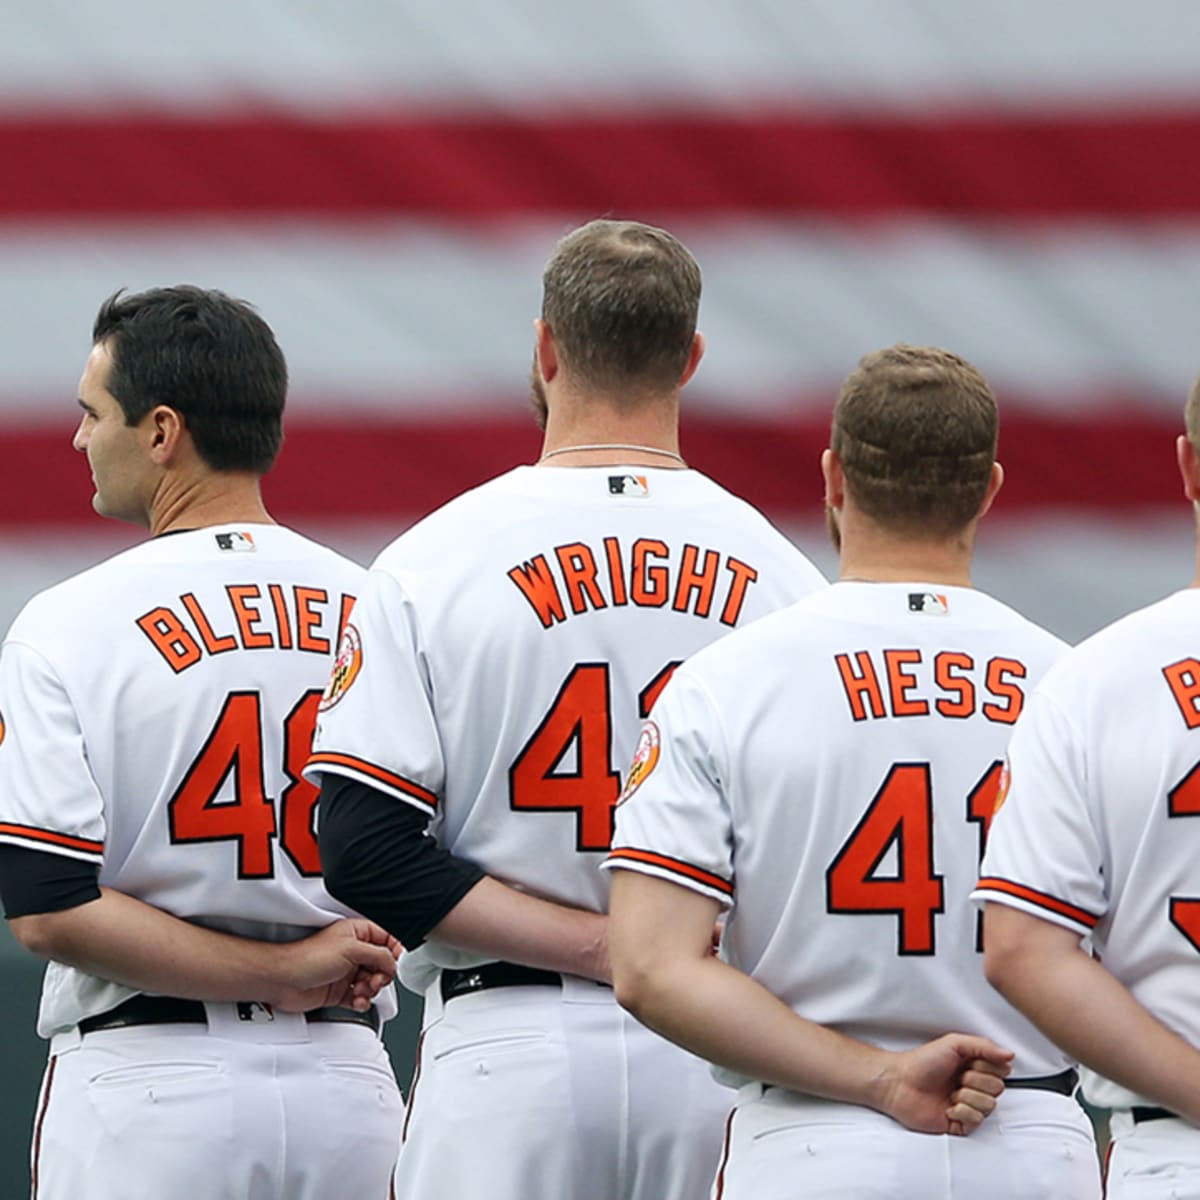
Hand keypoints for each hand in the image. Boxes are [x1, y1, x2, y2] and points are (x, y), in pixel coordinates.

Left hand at [270, 918, 400, 1012]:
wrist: (282, 980)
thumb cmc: (307, 957)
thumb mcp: (351, 950)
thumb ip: (378, 955)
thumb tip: (393, 962)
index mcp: (357, 933)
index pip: (386, 939)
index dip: (394, 952)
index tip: (396, 964)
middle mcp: (353, 951)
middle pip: (382, 964)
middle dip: (382, 975)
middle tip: (375, 980)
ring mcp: (347, 971)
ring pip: (372, 982)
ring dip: (371, 990)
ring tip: (362, 991)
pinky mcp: (340, 990)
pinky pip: (360, 997)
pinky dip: (362, 1001)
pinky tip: (357, 1000)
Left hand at [876, 1034, 1011, 1135]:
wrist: (900, 1083)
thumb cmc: (922, 1061)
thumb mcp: (953, 1043)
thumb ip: (983, 1046)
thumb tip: (1009, 1054)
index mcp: (974, 1067)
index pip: (1002, 1070)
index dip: (988, 1067)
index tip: (971, 1062)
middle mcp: (973, 1086)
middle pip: (998, 1088)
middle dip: (975, 1080)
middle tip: (956, 1077)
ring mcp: (968, 1106)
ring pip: (989, 1105)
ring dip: (967, 1096)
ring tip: (950, 1092)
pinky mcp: (961, 1123)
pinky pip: (977, 1121)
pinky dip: (961, 1111)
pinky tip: (947, 1106)